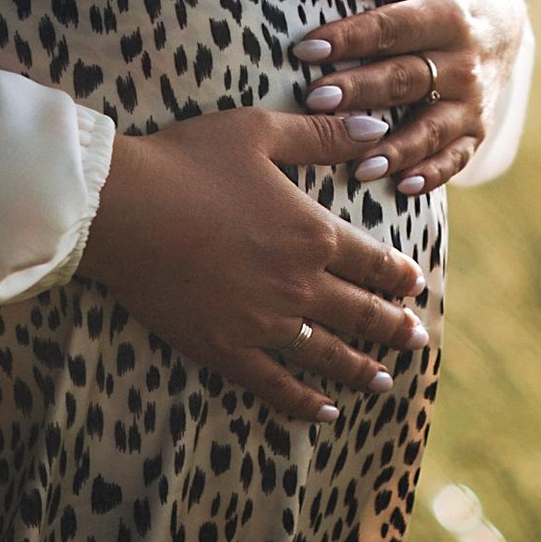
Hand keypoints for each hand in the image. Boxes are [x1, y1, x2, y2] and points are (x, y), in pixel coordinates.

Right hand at [80, 106, 431, 427]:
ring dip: (362, 369)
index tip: (415, 287)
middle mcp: (299, 284)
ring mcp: (264, 323)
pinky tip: (328, 413)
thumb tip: (375, 128)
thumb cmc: (186, 161)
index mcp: (312, 233)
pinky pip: (277, 385)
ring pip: (329, 355)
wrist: (123, 208)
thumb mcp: (259, 131)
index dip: (399, 276)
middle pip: (360, 313)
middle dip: (394, 327)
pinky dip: (307, 402)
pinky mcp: (227, 349)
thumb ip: (322, 134)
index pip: (374, 261)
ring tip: (385, 381)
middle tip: (418, 340)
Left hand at [288, 0, 528, 195]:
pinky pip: (455, 157)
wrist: (505, 17)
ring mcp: (474, 101)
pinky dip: (431, 174)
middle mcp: (466, 62)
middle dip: (359, 92)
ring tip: (356, 164)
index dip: (350, 38)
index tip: (305, 49)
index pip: (393, 27)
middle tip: (313, 101)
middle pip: (405, 79)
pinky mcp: (477, 129)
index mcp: (450, 14)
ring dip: (394, 147)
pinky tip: (400, 189)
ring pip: (431, 128)